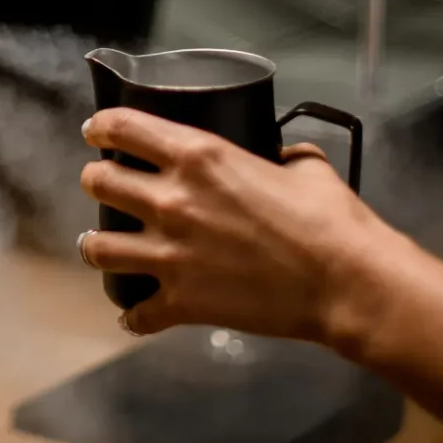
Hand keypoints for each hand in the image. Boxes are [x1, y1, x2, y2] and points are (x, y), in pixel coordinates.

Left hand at [78, 108, 394, 342]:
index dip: (101, 127)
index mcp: (197, 156)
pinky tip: (135, 312)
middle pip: (99, 182)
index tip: (95, 132)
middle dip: (96, 180)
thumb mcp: (304, 167)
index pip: (123, 127)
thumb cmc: (331, 221)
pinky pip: (136, 313)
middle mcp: (171, 200)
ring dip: (94, 243)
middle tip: (102, 184)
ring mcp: (170, 254)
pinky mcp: (180, 301)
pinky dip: (133, 314)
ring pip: (97, 246)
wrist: (347, 284)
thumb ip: (283, 154)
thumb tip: (281, 156)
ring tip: (98, 243)